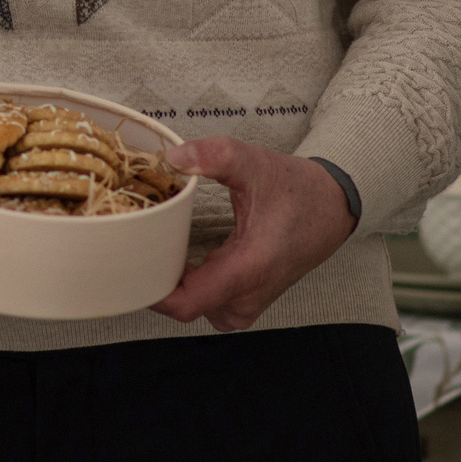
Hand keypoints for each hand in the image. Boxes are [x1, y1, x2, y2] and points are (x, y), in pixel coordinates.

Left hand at [150, 138, 357, 331]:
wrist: (332, 208)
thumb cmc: (297, 190)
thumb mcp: (255, 163)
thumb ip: (216, 155)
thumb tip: (176, 157)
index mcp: (249, 268)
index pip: (186, 304)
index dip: (150, 290)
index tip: (128, 263)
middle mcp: (246, 296)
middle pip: (181, 306)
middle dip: (154, 278)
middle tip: (135, 242)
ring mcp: (245, 304)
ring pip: (191, 305)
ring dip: (171, 281)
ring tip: (155, 245)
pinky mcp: (244, 301)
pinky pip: (203, 302)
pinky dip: (187, 284)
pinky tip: (177, 255)